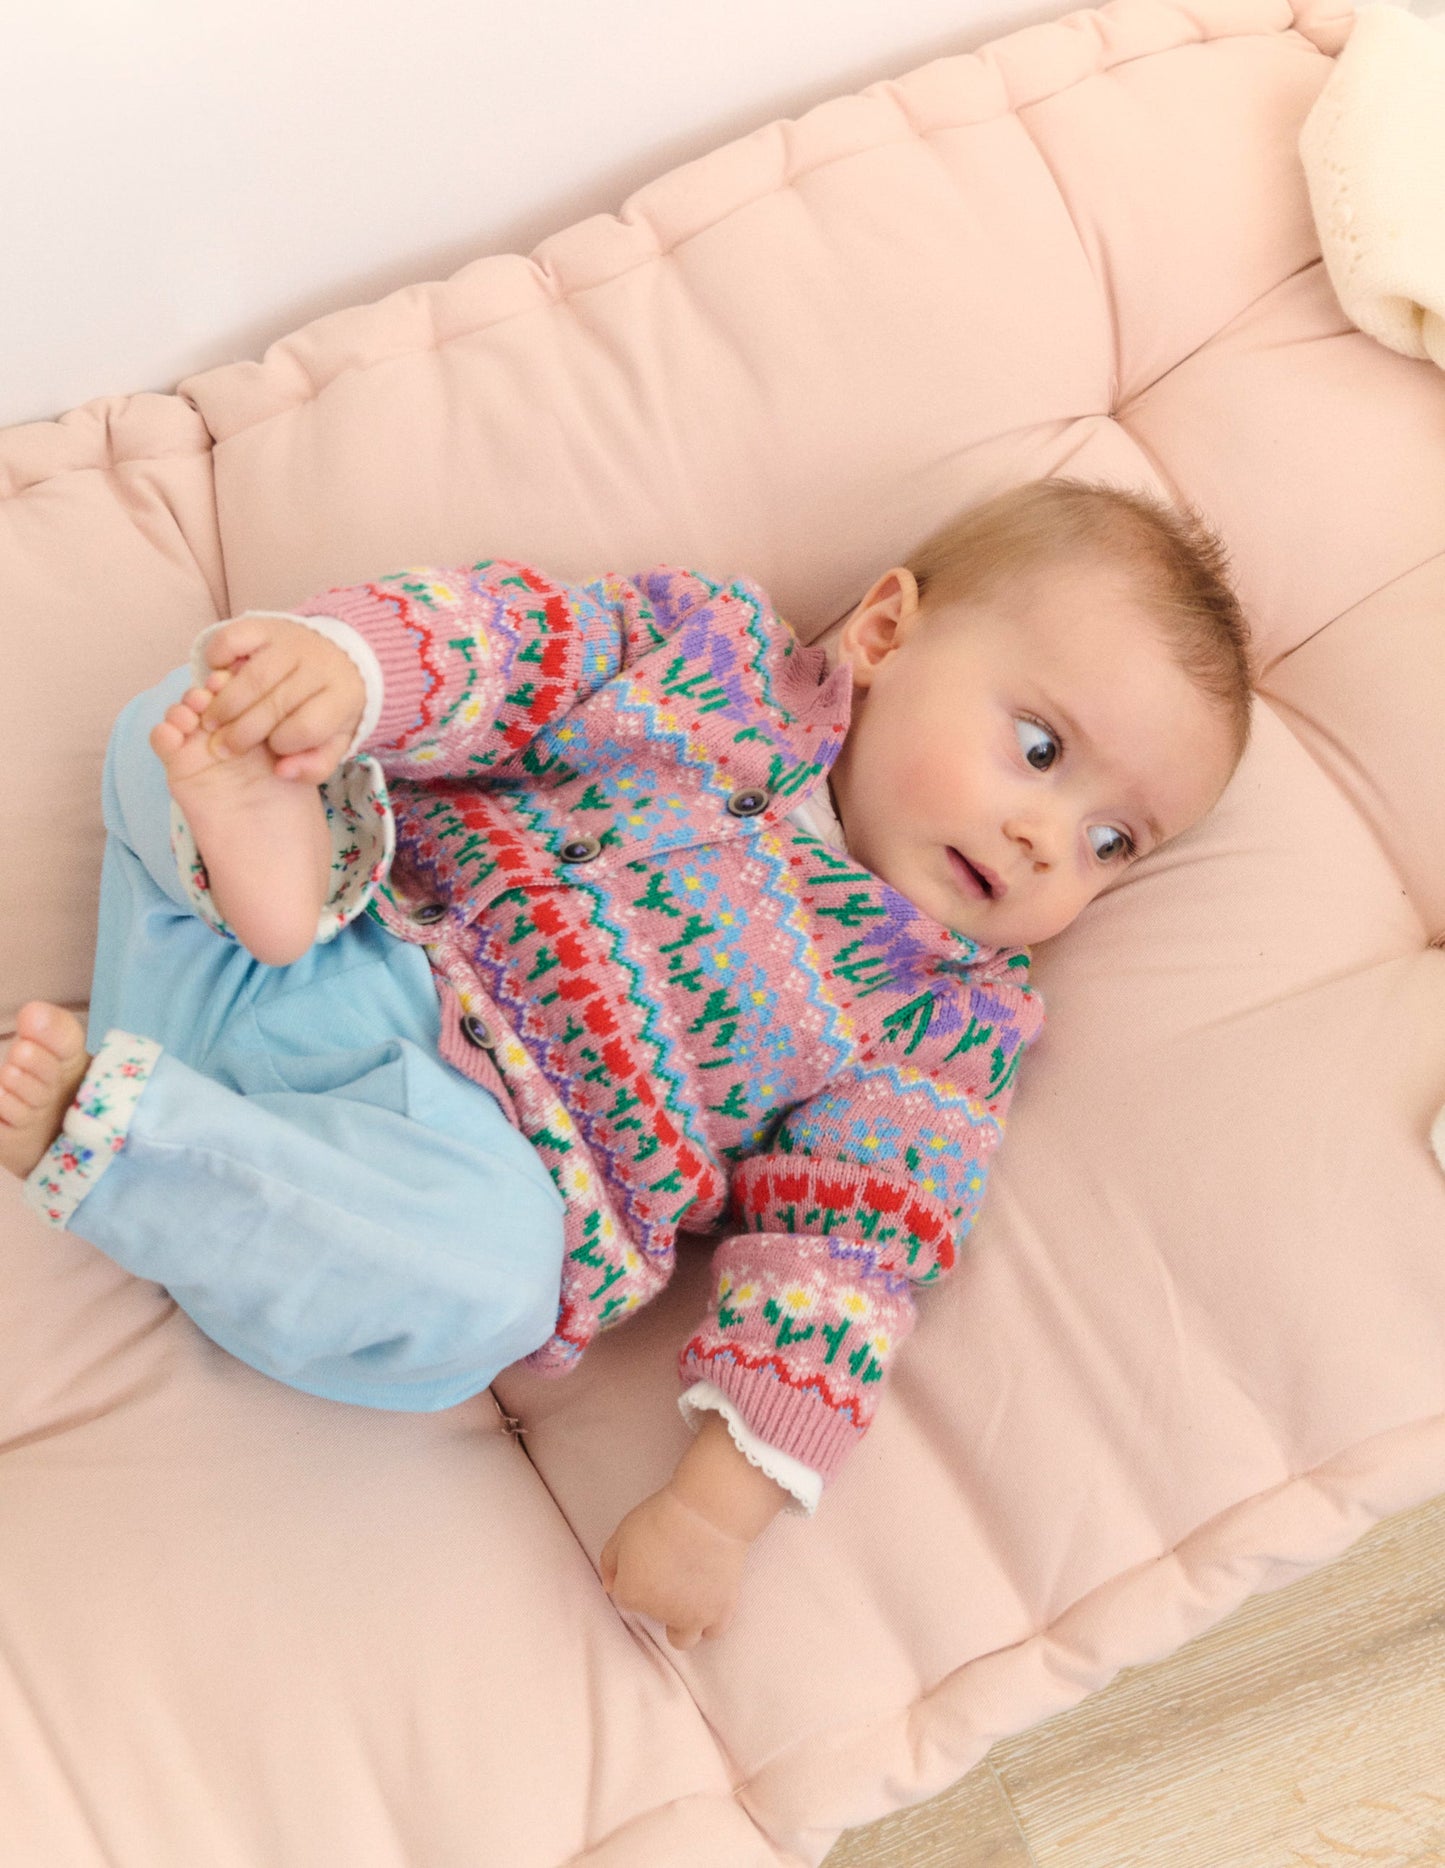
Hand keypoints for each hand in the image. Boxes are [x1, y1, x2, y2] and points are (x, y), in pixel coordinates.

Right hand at [195, 615, 366, 783]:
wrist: (343, 653)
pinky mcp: (266, 625)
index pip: (308, 726)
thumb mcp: (336, 739)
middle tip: (223, 747)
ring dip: (224, 704)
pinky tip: (217, 678)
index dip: (285, 743)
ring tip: (210, 722)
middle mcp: (318, 664)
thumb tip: (282, 772)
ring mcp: (290, 642)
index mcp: (343, 695)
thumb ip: (315, 764)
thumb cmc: (332, 706)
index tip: (274, 749)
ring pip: (252, 677)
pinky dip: (217, 658)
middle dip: (243, 732)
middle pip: (275, 704)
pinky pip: (233, 639)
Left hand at [599, 1485, 748, 1650]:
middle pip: (655, 1616)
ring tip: (689, 1595)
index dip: (636, 1578)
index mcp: (632, 1594)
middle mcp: (659, 1613)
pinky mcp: (720, 1612)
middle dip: (659, 1598)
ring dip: (681, 1622)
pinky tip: (709, 1599)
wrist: (707, 1512)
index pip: (627, 1598)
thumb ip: (609, 1563)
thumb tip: (610, 1587)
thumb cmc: (663, 1516)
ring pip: (682, 1638)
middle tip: (672, 1568)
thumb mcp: (623, 1532)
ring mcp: (692, 1617)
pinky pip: (712, 1632)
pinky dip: (710, 1621)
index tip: (650, 1559)